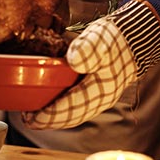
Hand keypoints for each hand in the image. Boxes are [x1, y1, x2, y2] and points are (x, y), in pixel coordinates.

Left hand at [17, 0, 159, 129]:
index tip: (31, 117)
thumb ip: (88, 49)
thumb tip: (73, 61)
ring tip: (34, 116)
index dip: (50, 116)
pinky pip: (78, 108)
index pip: (72, 109)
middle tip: (27, 119)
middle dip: (48, 121)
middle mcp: (101, 100)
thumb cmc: (115, 38)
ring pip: (75, 115)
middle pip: (71, 117)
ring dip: (54, 117)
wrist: (132, 38)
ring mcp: (100, 98)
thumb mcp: (100, 38)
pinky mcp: (97, 93)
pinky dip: (62, 110)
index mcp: (101, 90)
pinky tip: (51, 105)